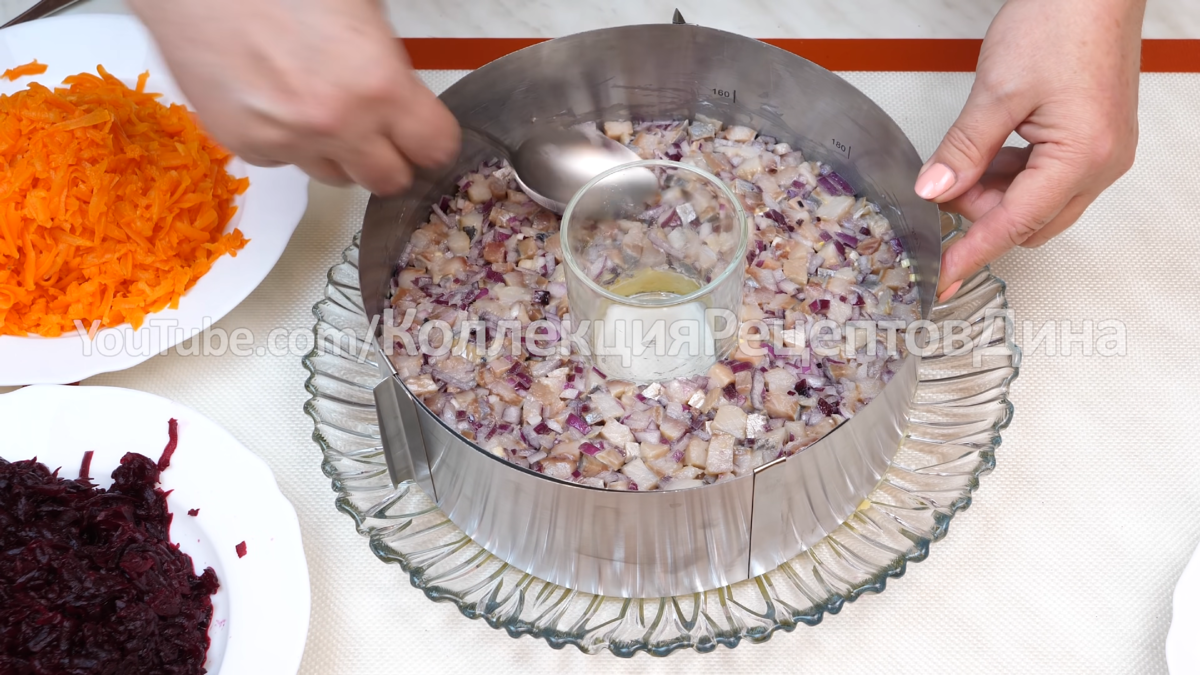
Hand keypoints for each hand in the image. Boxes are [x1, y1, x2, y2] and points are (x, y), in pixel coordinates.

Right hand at [130, 0, 459, 194]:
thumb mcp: (359, 6)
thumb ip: (387, 61)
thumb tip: (401, 88)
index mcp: (379, 85)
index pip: (435, 148)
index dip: (434, 141)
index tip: (427, 134)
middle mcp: (338, 125)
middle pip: (390, 181)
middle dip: (391, 159)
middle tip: (382, 133)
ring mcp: (289, 141)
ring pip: (336, 177)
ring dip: (340, 154)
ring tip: (322, 110)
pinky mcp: (245, 146)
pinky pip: (284, 161)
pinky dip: (289, 142)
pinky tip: (276, 101)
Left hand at [915, 0, 1144, 299]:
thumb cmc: (1061, 22)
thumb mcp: (996, 92)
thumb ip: (963, 150)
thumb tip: (934, 192)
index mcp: (1081, 158)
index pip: (1014, 225)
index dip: (971, 253)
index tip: (942, 279)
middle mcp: (1102, 163)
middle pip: (1030, 221)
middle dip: (982, 214)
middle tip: (944, 188)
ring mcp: (1104, 152)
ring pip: (1038, 202)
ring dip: (997, 193)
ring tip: (966, 160)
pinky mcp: (1096, 139)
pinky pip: (1049, 177)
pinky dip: (1014, 175)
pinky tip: (989, 152)